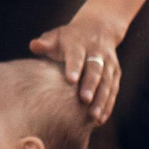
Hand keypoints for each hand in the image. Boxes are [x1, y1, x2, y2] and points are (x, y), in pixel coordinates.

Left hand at [31, 5, 125, 123]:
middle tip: (84, 100)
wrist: (98, 28)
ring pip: (107, 82)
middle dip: (91, 85)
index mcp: (79, 43)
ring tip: (94, 116)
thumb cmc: (68, 38)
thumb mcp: (56, 35)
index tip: (70, 80)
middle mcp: (96, 52)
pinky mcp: (115, 73)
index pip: (77, 55)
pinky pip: (113, 90)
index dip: (74, 67)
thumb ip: (45, 42)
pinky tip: (100, 119)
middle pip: (95, 69)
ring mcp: (108, 63)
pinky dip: (108, 104)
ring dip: (102, 99)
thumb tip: (33, 46)